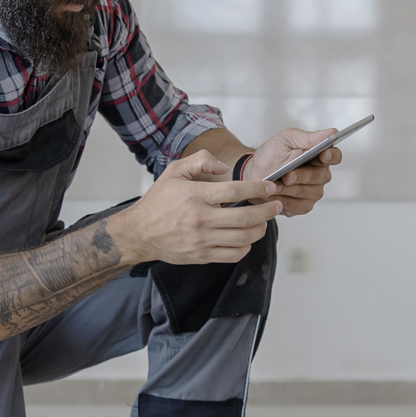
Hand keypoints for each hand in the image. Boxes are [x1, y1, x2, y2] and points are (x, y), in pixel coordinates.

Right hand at [109, 150, 281, 263]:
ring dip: (260, 229)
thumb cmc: (158, 202)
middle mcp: (200, 219)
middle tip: (277, 206)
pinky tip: (247, 238)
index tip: (270, 188)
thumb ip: (200, 160)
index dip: (258, 189)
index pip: (235, 191)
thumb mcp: (174, 171)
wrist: (138, 233)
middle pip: (245, 217)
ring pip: (243, 238)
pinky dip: (246, 247)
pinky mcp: (201, 256)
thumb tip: (224, 167)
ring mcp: (201, 240)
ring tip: (264, 222)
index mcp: (195, 195)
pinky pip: (233, 255)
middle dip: (268, 211)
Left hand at [244, 127, 341, 216]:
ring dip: (290, 189)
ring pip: (309, 192)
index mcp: (317, 155)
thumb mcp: (285, 140)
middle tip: (288, 175)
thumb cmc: (270, 156)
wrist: (254, 174)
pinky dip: (285, 200)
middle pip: (321, 176)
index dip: (332, 156)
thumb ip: (308, 138)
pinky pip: (300, 205)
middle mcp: (319, 174)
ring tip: (275, 185)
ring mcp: (312, 191)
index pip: (334, 156)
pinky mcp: (303, 205)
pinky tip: (276, 195)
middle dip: (302, 176)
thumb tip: (330, 132)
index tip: (323, 155)